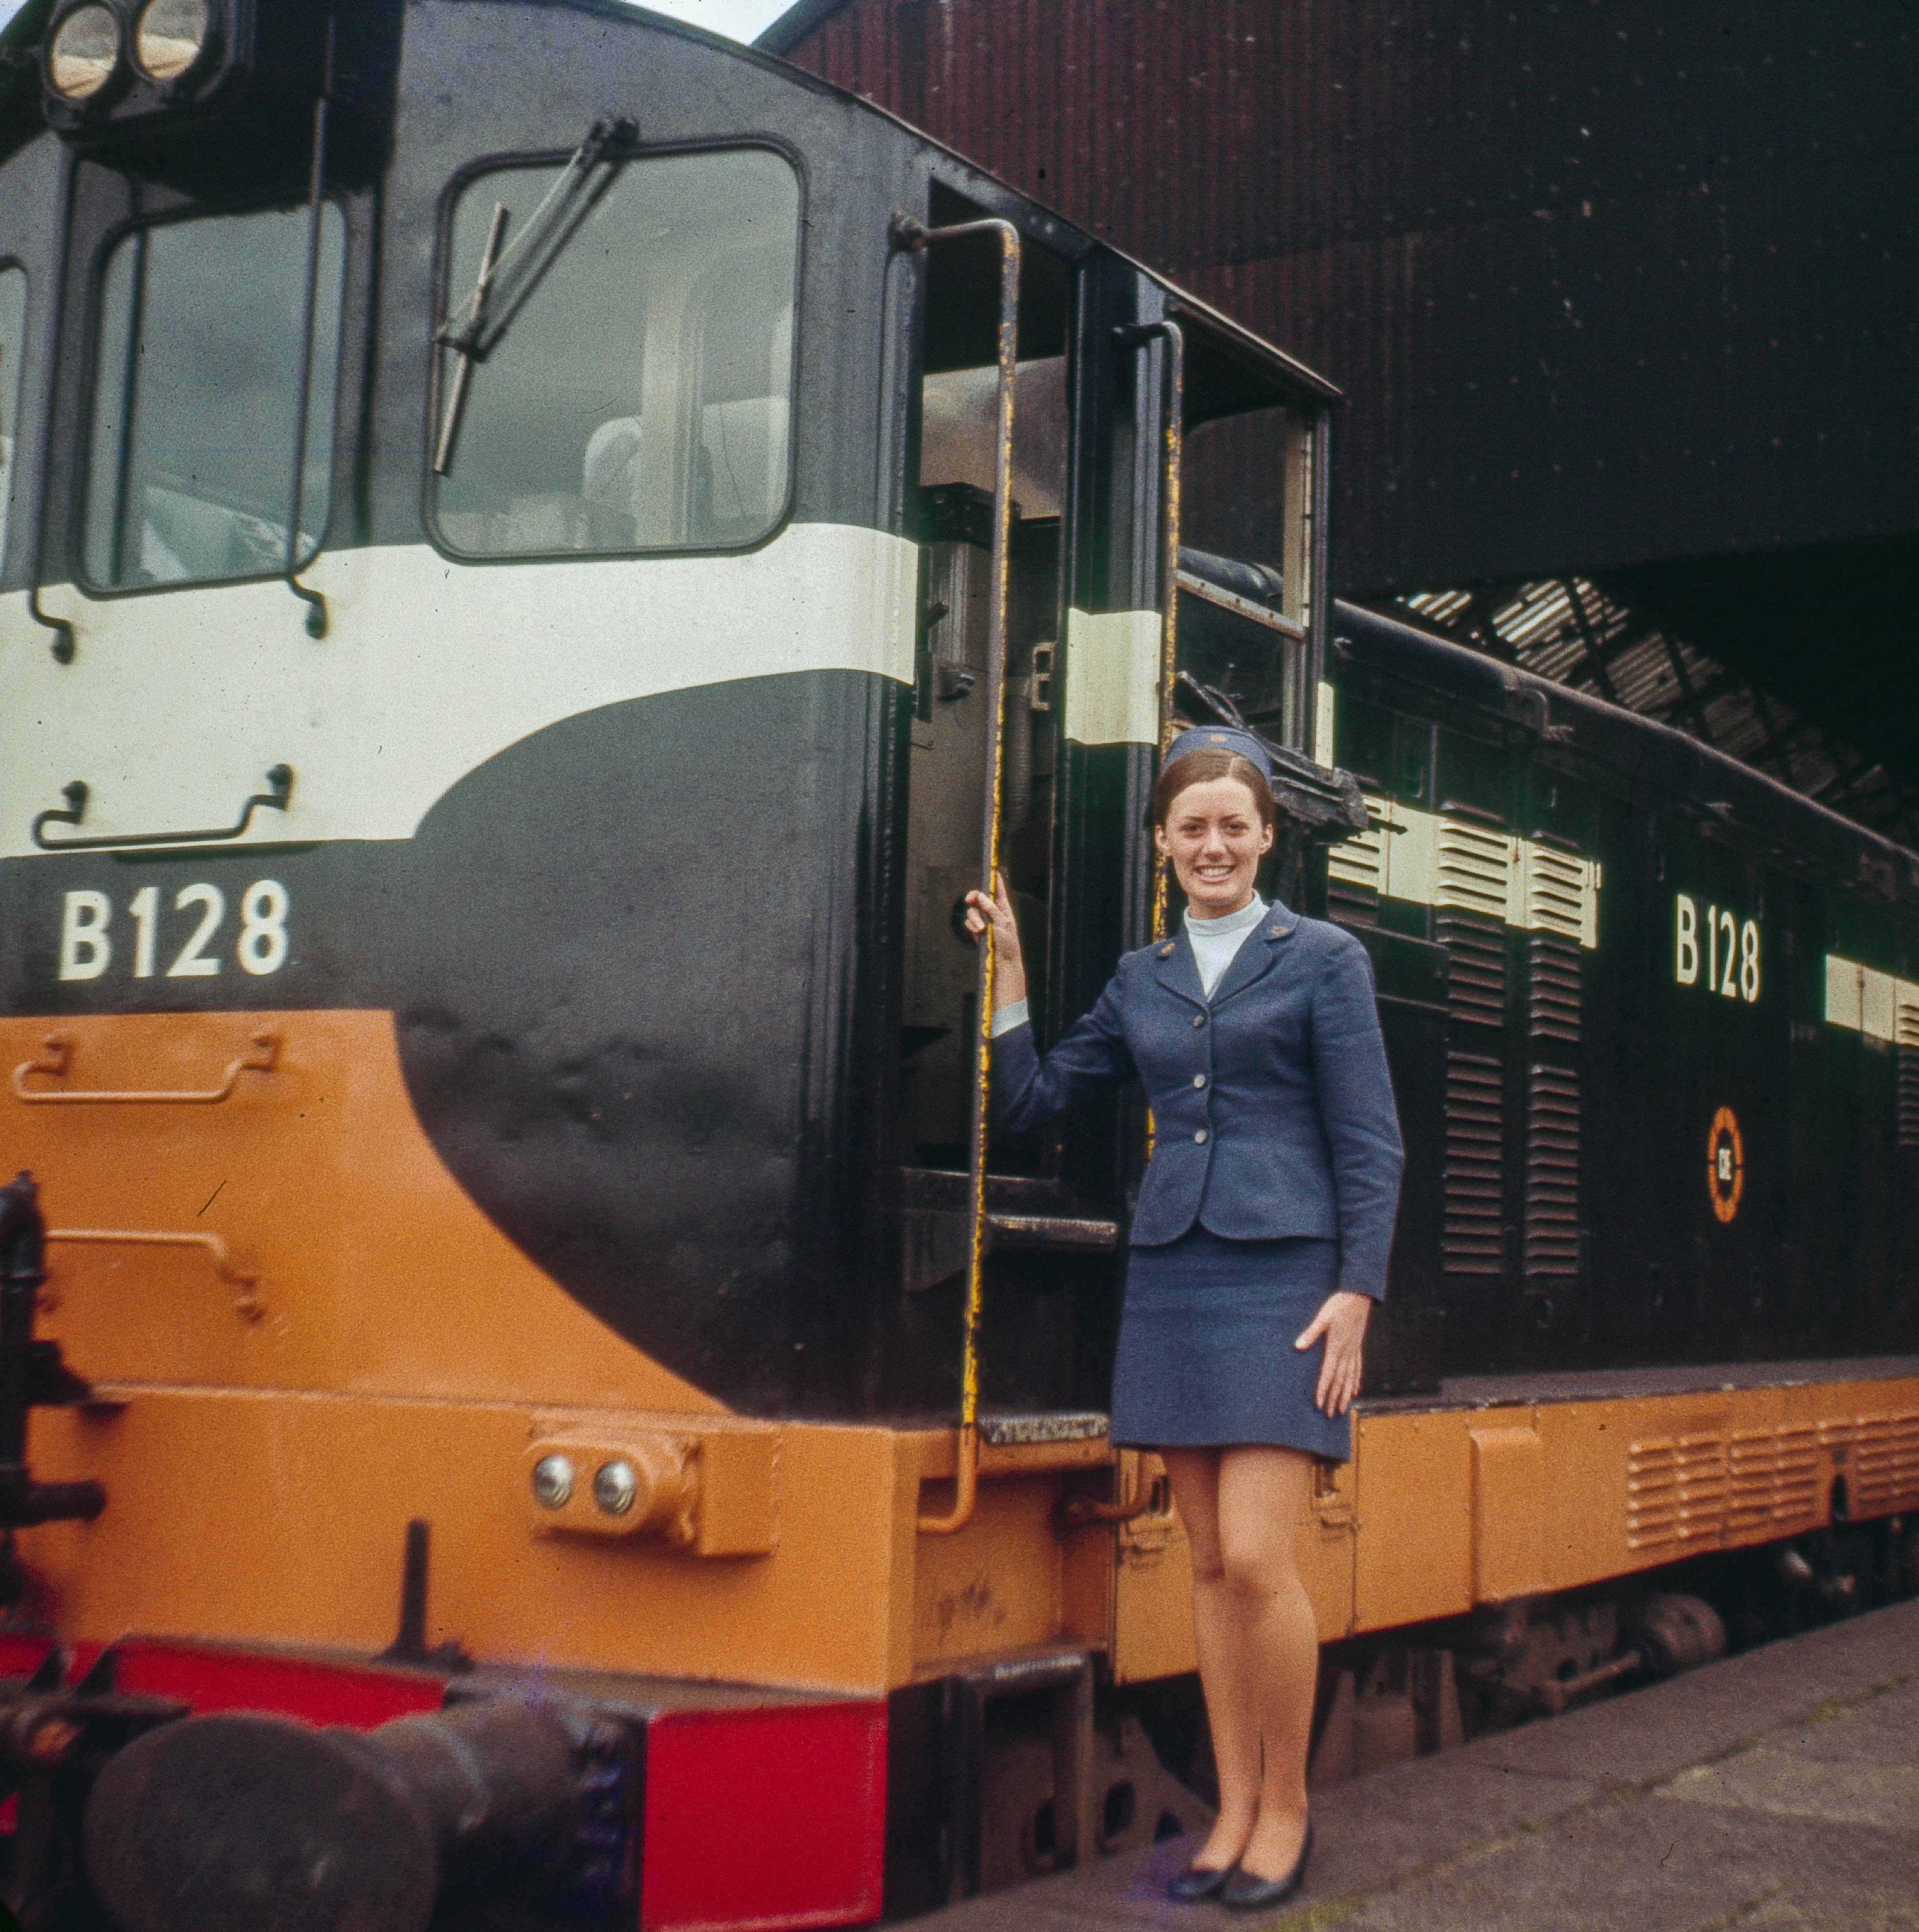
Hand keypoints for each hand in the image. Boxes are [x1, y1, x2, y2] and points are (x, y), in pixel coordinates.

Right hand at [962, 873, 1027, 1010]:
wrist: (1002, 962)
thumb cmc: (1008, 943)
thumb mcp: (1002, 924)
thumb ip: (991, 909)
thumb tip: (982, 896)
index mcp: (1004, 907)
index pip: (999, 889)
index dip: (994, 879)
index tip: (990, 868)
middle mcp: (993, 912)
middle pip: (980, 897)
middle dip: (974, 898)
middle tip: (970, 900)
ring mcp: (984, 920)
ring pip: (972, 911)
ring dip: (974, 919)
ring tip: (980, 929)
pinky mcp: (978, 929)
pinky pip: (969, 922)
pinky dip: (971, 926)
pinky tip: (977, 934)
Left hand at [1295, 1290, 1371, 1415]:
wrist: (1359, 1297)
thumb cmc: (1339, 1305)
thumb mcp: (1322, 1317)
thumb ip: (1311, 1333)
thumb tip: (1298, 1346)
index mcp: (1336, 1347)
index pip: (1328, 1374)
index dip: (1324, 1390)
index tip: (1320, 1404)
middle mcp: (1346, 1352)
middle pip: (1340, 1381)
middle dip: (1335, 1399)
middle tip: (1331, 1415)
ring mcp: (1354, 1350)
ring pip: (1350, 1378)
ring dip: (1346, 1394)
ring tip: (1344, 1409)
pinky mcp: (1357, 1346)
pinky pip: (1358, 1368)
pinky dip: (1356, 1381)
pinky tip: (1355, 1390)